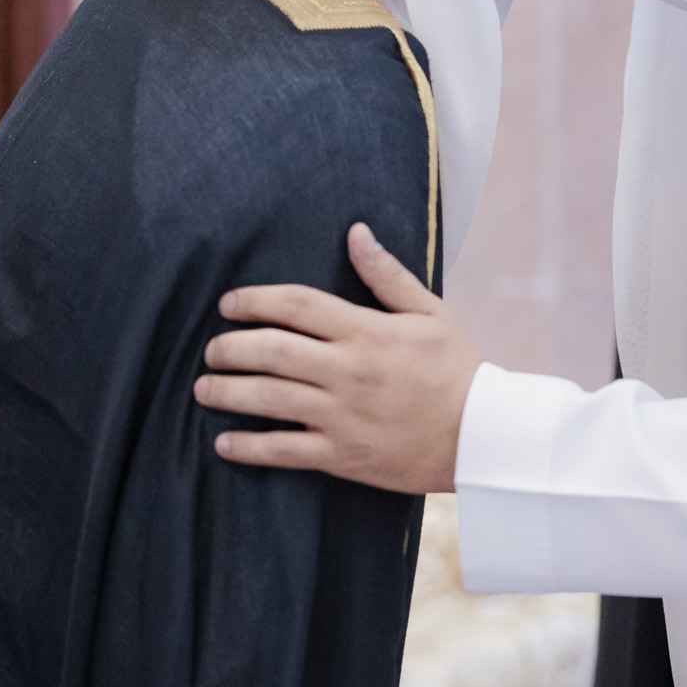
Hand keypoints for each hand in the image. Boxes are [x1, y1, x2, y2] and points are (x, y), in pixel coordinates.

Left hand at [193, 222, 481, 492]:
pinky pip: (284, 451)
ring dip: (227, 392)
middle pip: (270, 351)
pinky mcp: (342, 454)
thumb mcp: (430, 313)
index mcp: (366, 332)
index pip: (296, 305)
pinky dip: (249, 448)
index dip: (255, 300)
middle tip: (212, 348)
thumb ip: (386, 274)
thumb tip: (355, 232)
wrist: (481, 436)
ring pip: (267, 399)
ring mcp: (341, 415)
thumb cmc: (456, 369)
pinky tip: (224, 443)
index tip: (229, 304)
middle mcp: (347, 371)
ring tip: (204, 387)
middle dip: (230, 347)